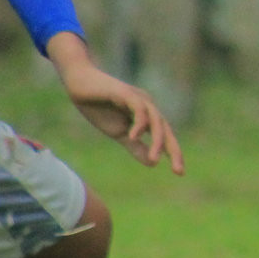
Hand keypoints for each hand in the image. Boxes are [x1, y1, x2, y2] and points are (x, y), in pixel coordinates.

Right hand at [45, 34, 184, 173]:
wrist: (79, 84)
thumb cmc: (98, 107)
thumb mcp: (118, 132)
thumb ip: (135, 146)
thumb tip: (153, 163)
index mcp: (147, 116)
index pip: (165, 136)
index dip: (173, 153)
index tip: (180, 173)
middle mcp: (147, 106)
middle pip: (166, 129)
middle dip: (173, 150)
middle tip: (178, 171)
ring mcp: (138, 98)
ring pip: (156, 120)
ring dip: (157, 140)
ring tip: (155, 159)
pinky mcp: (126, 93)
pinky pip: (139, 108)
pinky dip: (140, 123)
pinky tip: (134, 136)